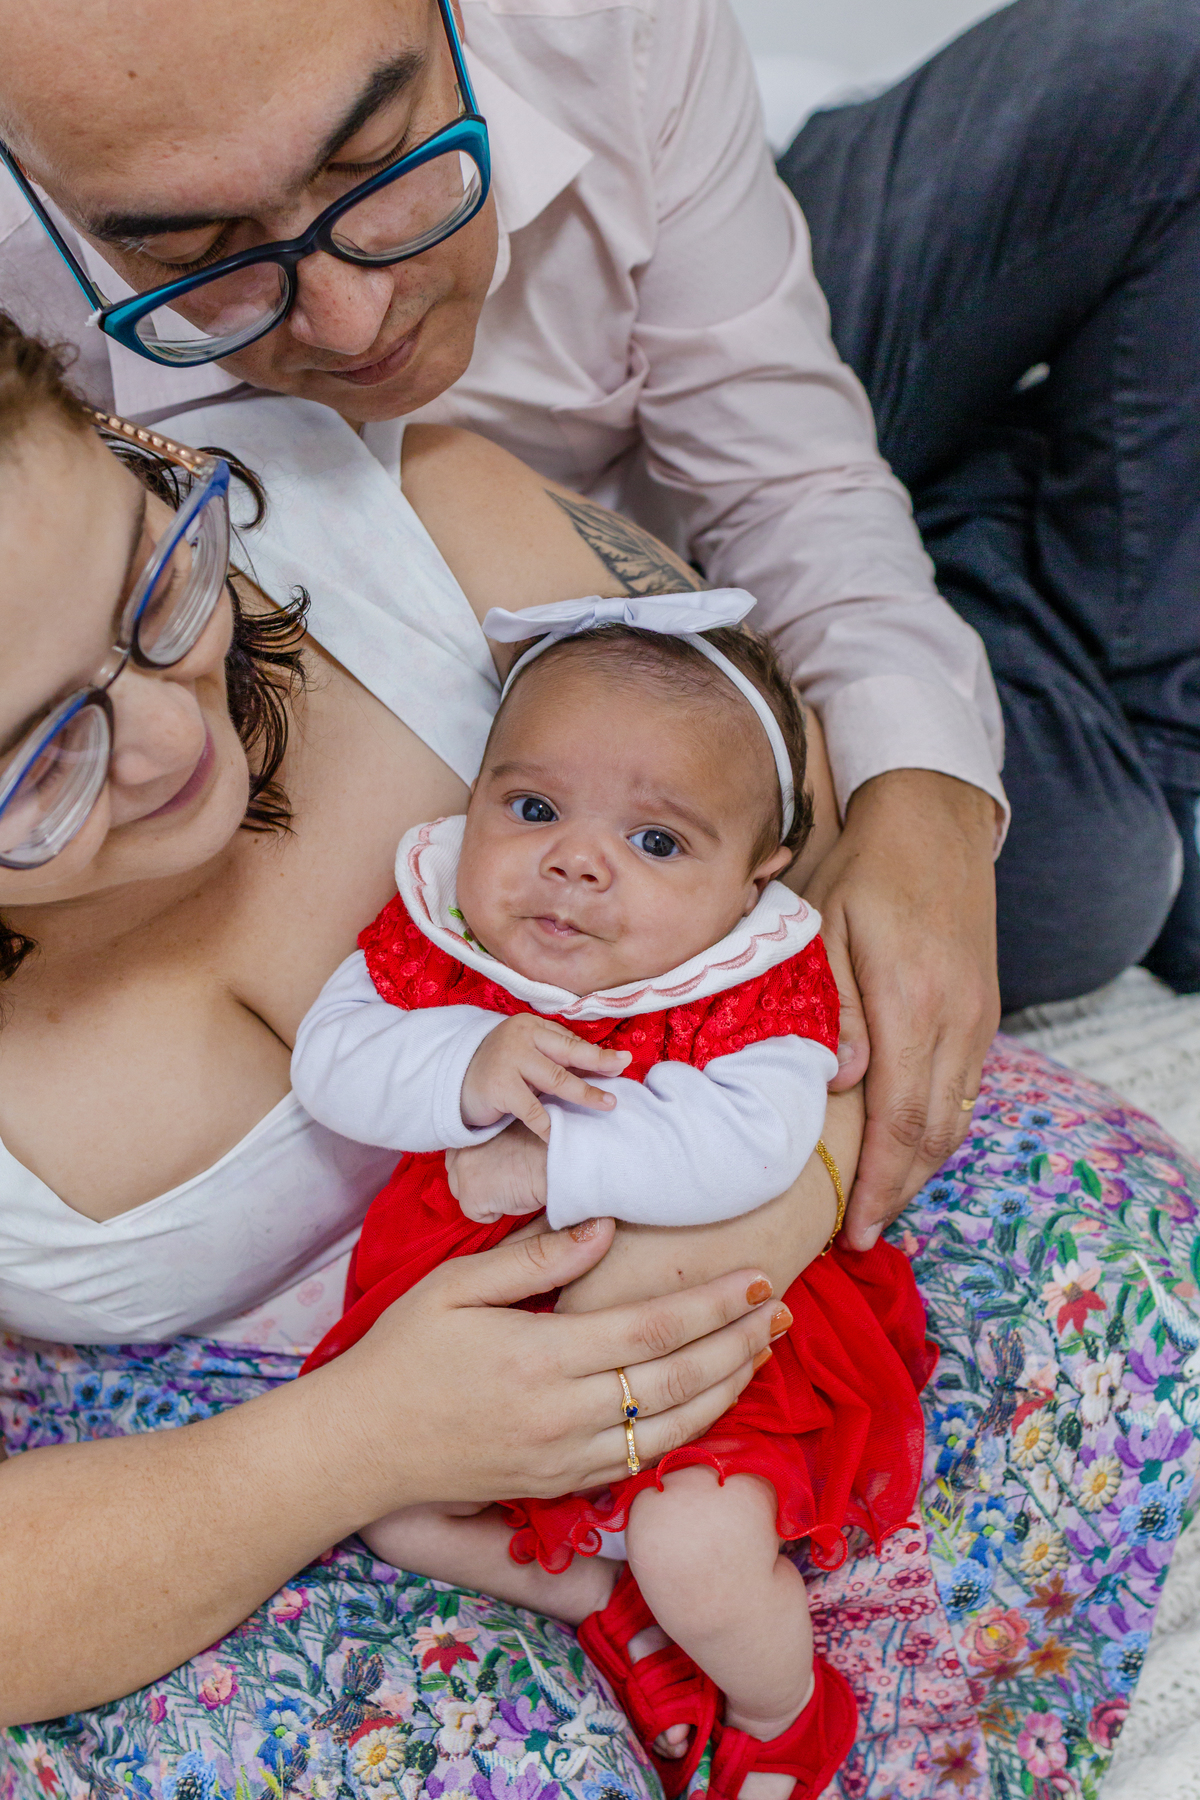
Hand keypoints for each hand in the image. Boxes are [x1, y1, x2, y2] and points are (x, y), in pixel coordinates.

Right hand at [316, 1221, 780, 1511]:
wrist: (358, 1447)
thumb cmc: (401, 1354)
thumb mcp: (455, 1287)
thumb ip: (535, 1256)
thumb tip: (605, 1226)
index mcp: (539, 1357)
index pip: (652, 1329)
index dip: (713, 1305)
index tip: (755, 1279)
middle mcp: (561, 1415)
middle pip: (677, 1381)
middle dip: (740, 1346)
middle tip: (782, 1313)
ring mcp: (563, 1459)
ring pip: (670, 1430)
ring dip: (727, 1391)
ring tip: (763, 1354)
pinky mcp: (558, 1486)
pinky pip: (641, 1463)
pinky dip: (688, 1432)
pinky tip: (711, 1403)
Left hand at [447, 1122, 548, 1219]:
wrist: (553, 1159)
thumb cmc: (540, 1149)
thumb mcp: (507, 1140)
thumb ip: (488, 1149)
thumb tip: (485, 1168)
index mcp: (470, 1134)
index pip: (458, 1156)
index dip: (476, 1167)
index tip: (493, 1170)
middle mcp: (461, 1152)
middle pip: (456, 1177)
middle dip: (475, 1183)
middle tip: (502, 1182)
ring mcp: (463, 1174)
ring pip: (464, 1196)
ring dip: (483, 1197)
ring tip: (509, 1189)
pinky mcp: (471, 1196)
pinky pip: (476, 1215)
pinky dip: (494, 1214)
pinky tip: (512, 1199)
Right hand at [461, 1014, 630, 1137]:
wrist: (453, 1082)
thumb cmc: (499, 1068)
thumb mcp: (526, 1054)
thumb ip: (555, 1055)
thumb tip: (601, 1063)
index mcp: (530, 1027)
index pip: (569, 1041)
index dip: (596, 1053)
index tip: (621, 1061)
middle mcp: (520, 1038)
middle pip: (568, 1054)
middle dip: (599, 1064)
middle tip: (622, 1072)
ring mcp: (509, 1061)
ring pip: (556, 1080)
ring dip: (585, 1094)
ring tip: (607, 1103)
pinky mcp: (500, 1088)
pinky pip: (533, 1111)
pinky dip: (550, 1125)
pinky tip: (564, 1134)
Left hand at [802, 769, 999, 1249]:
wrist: (934, 820)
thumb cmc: (864, 868)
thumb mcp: (826, 926)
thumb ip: (835, 1008)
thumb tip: (839, 1084)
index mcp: (913, 1005)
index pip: (901, 1120)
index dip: (878, 1183)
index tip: (854, 1229)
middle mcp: (957, 1021)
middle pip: (934, 1134)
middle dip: (897, 1192)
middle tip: (860, 1236)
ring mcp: (977, 1018)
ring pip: (956, 1117)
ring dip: (919, 1168)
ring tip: (879, 1204)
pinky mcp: (983, 1010)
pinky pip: (965, 1089)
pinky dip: (937, 1130)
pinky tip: (906, 1147)